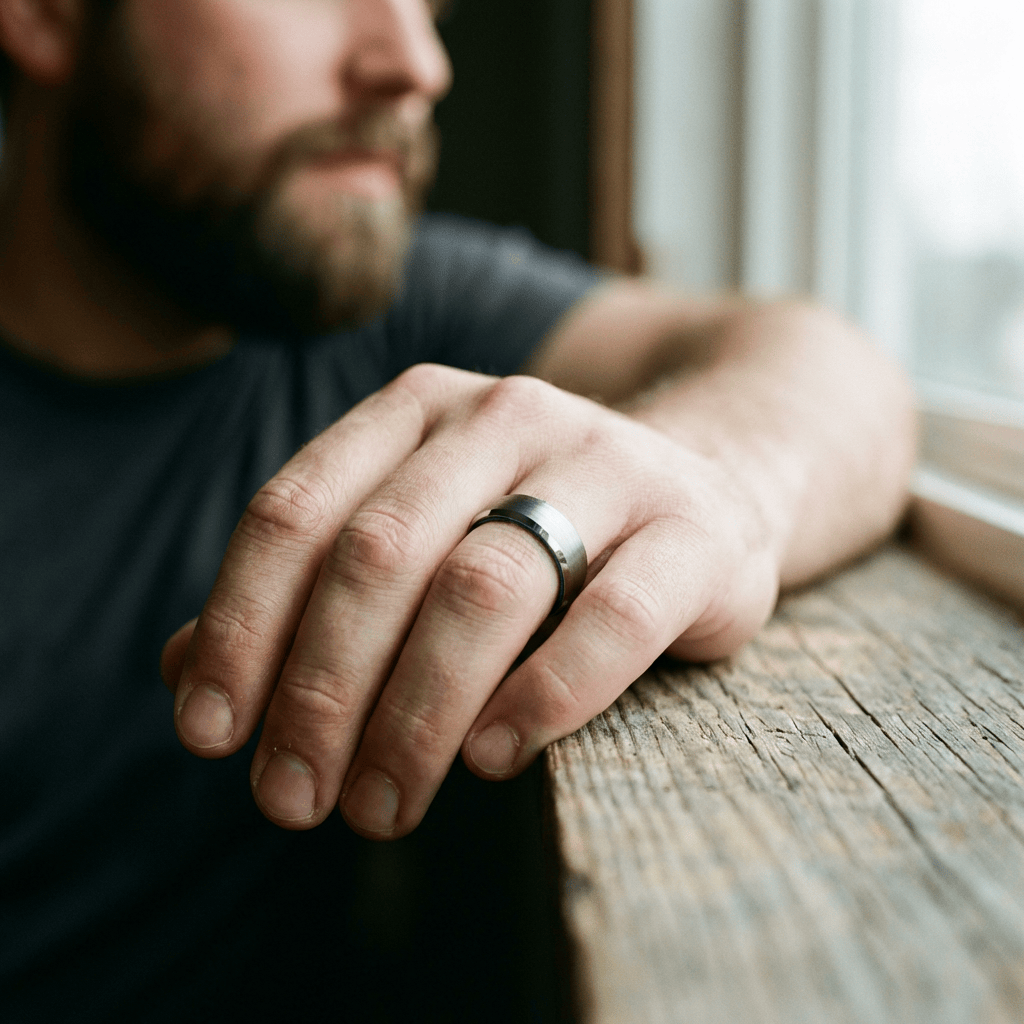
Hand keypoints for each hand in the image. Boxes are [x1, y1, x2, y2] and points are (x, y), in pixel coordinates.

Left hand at [161, 364, 780, 837]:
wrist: (709, 488)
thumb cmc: (540, 534)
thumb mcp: (420, 538)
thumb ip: (306, 595)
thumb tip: (180, 673)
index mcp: (419, 412)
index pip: (296, 512)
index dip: (239, 626)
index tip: (209, 735)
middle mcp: (506, 417)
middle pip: (379, 554)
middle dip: (320, 690)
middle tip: (293, 800)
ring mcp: (606, 464)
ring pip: (484, 586)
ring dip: (416, 713)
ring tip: (382, 803)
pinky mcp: (691, 532)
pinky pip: (610, 617)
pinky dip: (542, 695)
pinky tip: (494, 754)